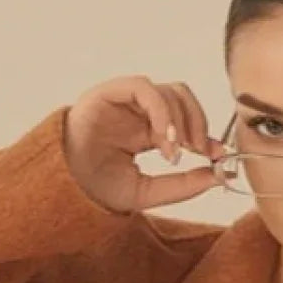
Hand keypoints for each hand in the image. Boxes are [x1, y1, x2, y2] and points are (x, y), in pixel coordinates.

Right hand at [63, 74, 226, 214]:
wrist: (63, 188)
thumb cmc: (97, 189)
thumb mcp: (147, 193)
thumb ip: (182, 186)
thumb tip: (217, 175)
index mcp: (146, 132)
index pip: (185, 120)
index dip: (205, 135)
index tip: (219, 155)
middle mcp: (137, 112)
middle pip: (182, 97)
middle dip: (198, 123)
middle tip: (199, 151)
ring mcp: (123, 100)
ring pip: (168, 91)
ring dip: (180, 122)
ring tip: (174, 153)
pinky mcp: (109, 92)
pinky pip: (145, 89)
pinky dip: (162, 112)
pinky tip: (164, 141)